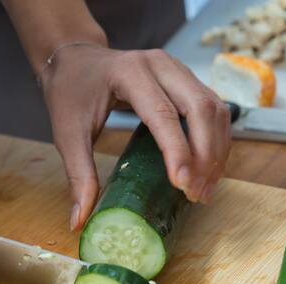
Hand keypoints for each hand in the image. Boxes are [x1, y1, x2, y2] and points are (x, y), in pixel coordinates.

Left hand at [39, 45, 231, 229]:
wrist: (77, 60)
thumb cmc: (72, 93)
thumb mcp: (68, 134)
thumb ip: (79, 175)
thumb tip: (79, 220)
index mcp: (129, 73)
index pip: (163, 113)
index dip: (177, 150)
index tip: (182, 185)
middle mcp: (161, 65)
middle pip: (200, 108)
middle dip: (204, 155)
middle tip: (195, 194)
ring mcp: (178, 70)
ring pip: (215, 109)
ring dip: (216, 152)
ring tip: (204, 189)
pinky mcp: (187, 81)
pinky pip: (214, 111)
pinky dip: (217, 142)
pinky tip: (208, 171)